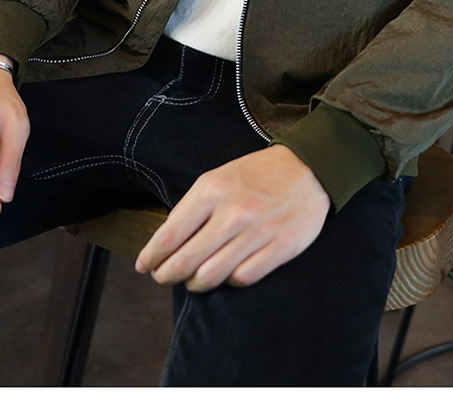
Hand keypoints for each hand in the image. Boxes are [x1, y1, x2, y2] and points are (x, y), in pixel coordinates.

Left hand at [135, 144, 330, 291]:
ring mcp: (256, 233)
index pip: (169, 235)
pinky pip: (241, 278)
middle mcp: (232, 213)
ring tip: (193, 280)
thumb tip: (166, 242)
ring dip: (195, 283)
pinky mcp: (279, 248)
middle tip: (163, 277)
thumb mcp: (218, 177)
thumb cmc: (257, 174)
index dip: (151, 257)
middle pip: (185, 262)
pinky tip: (226, 273)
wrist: (308, 168)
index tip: (144, 266)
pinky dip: (229, 281)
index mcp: (212, 190)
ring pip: (210, 276)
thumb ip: (193, 207)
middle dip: (167, 275)